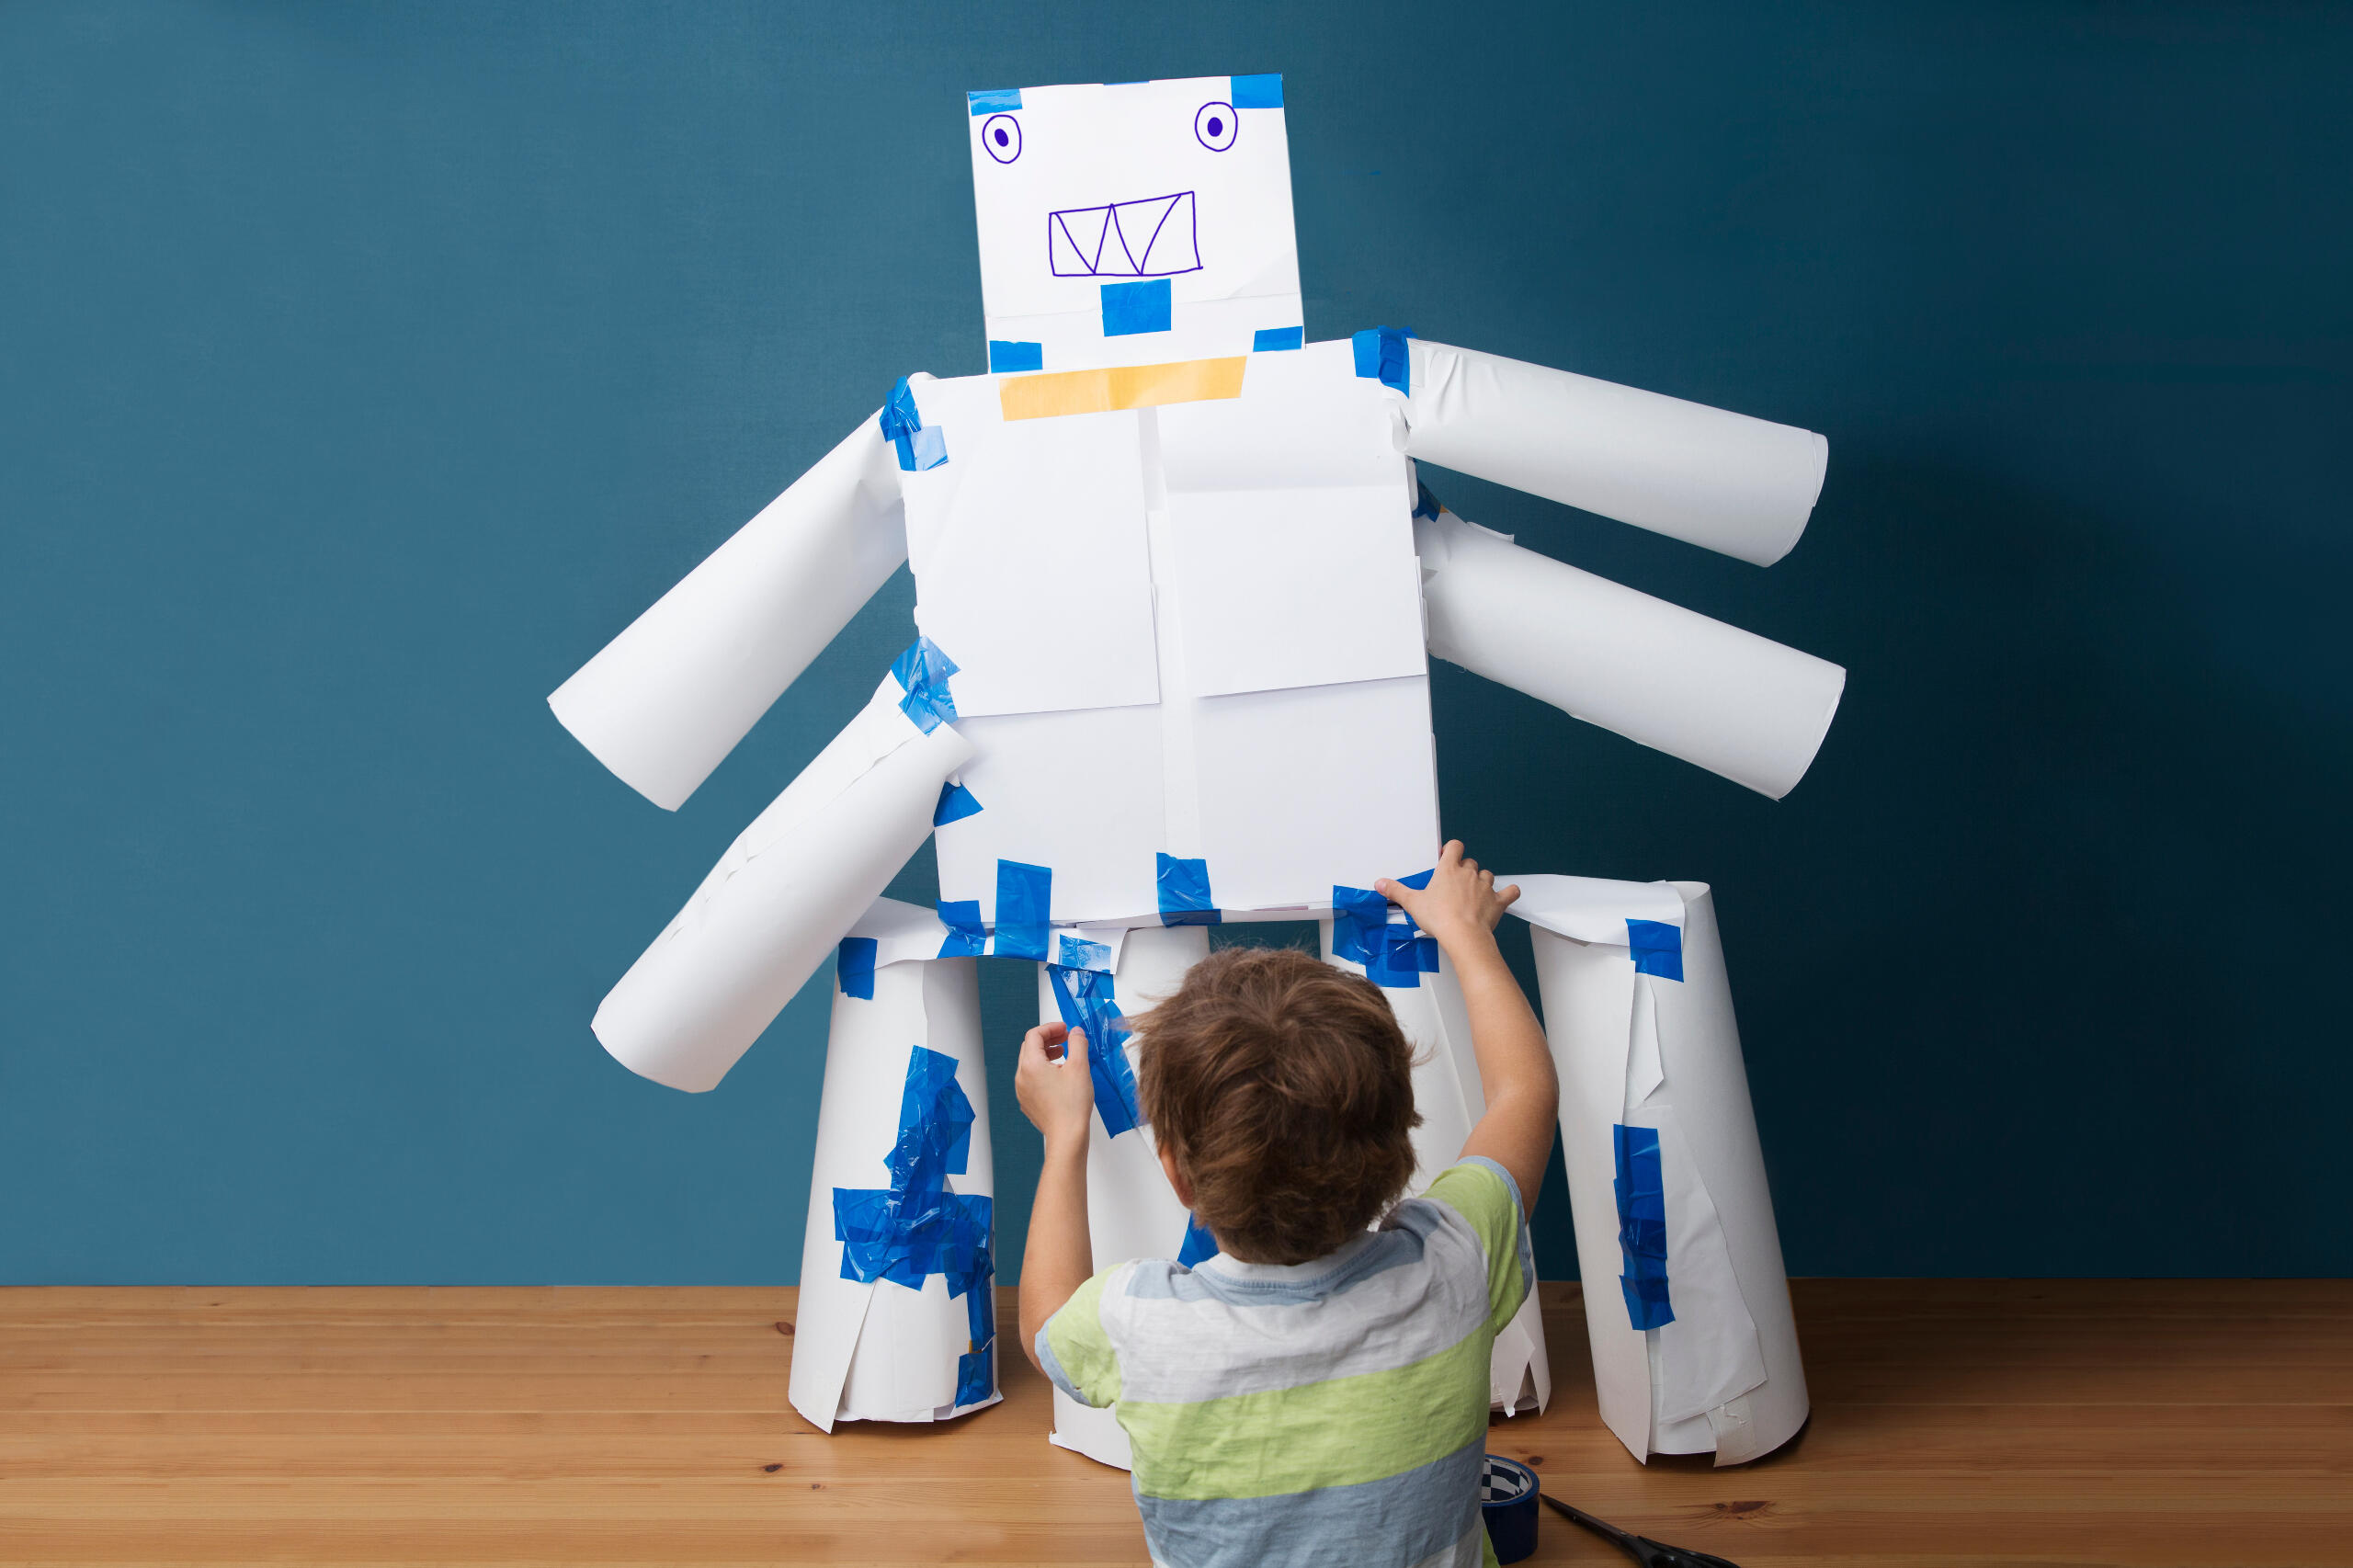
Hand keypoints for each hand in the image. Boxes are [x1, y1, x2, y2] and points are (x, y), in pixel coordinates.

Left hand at [1015, 1021, 1095, 1152]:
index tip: (1065, 1029)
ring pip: (1030, 1064)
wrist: (1067, 1136)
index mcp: (1031, 1065)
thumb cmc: (1072, 1105)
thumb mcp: (1080, 1067)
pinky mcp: (1027, 1102)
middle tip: (1065, 1039)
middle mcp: (1021, 1077)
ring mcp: (1022, 1091)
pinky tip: (1059, 1076)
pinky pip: (1031, 1079)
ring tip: (1064, 1056)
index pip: (1034, 1035)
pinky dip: (1043, 1070)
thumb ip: (1078, 1043)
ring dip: (1046, 1055)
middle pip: (1030, 1048)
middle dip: (1048, 1040)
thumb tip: (1076, 1032)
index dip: (1050, 1028)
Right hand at [1378, 840, 1519, 952]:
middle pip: (1470, 862)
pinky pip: (1510, 892)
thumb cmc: (1439, 918)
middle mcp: (1469, 874)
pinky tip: (1506, 895)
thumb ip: (1396, 891)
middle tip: (1454, 883)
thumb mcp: (1412, 903)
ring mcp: (1485, 887)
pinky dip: (1509, 893)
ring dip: (1481, 881)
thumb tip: (1381, 883)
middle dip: (1464, 869)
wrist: (1463, 935)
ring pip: (1487, 875)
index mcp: (1448, 870)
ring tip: (1473, 892)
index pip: (1455, 846)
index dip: (1451, 849)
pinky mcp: (1498, 901)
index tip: (1446, 856)